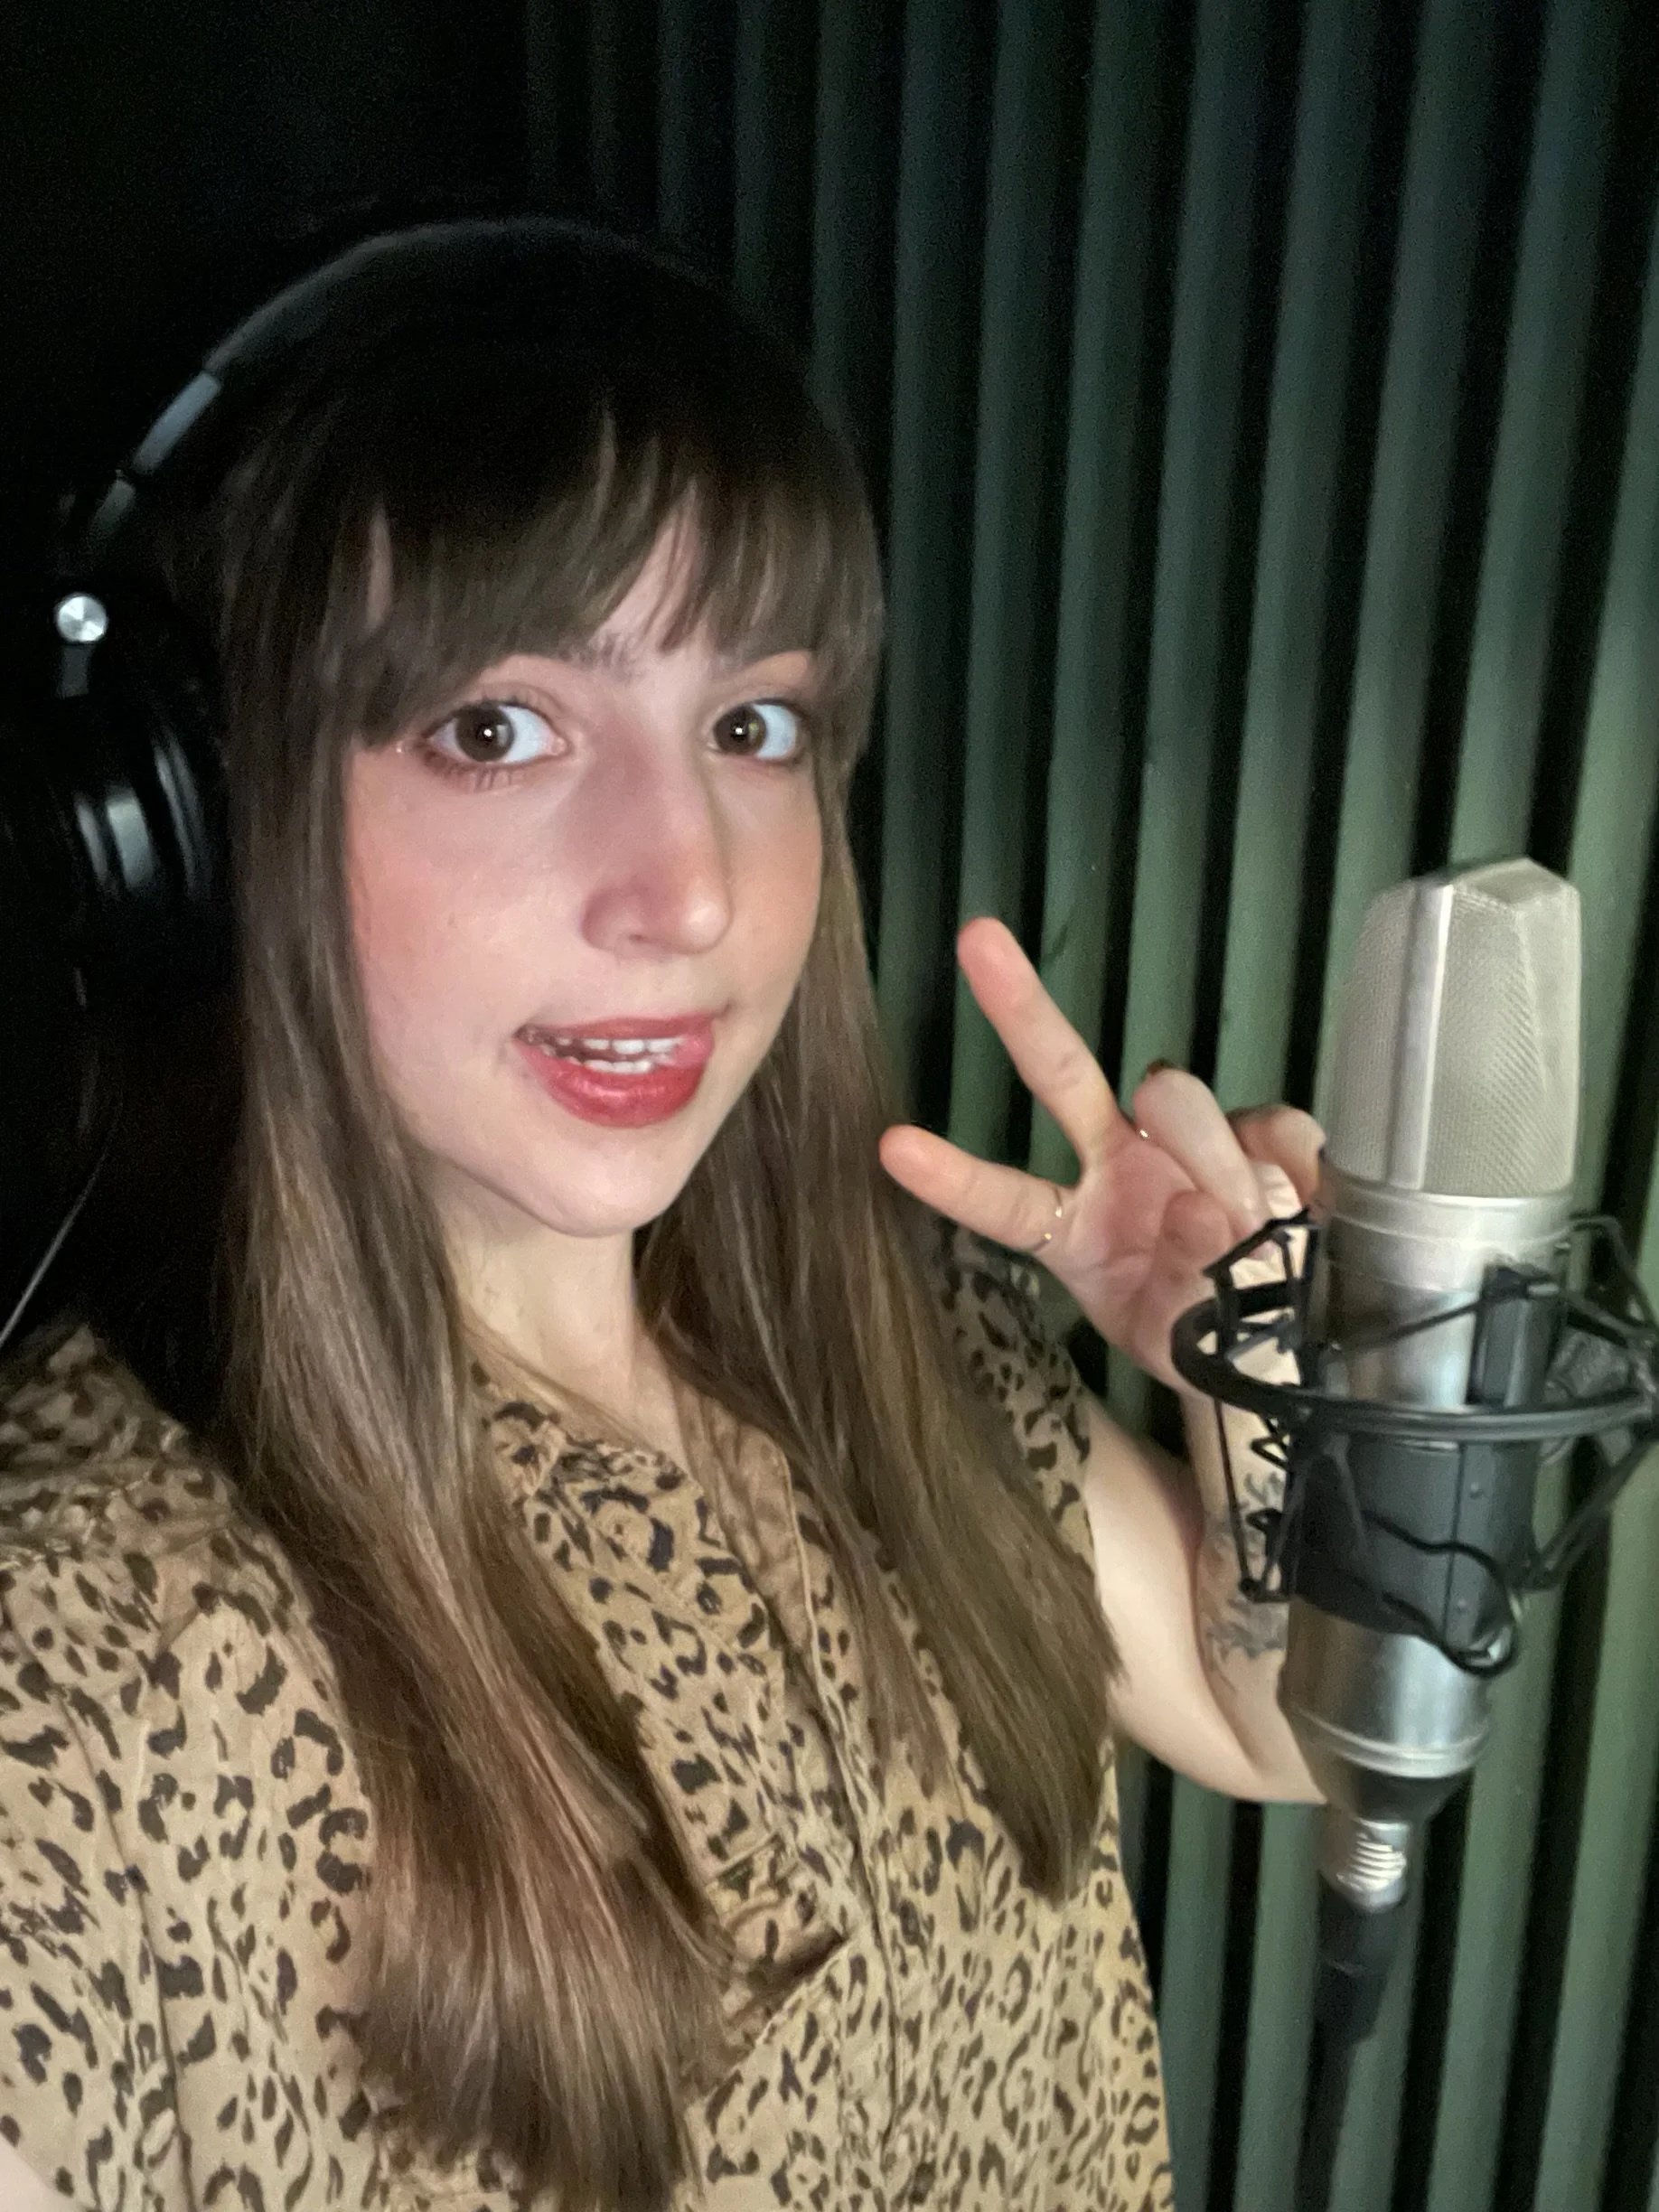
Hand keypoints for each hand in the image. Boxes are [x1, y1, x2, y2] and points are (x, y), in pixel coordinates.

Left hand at [877, 918, 1323, 1391]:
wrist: (1287, 1341)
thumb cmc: (1201, 1333)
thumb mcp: (1174, 1339)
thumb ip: (1181, 1290)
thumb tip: (1202, 1209)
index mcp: (1074, 1227)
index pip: (1005, 1201)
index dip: (953, 1178)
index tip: (892, 1147)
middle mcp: (1117, 1164)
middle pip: (1061, 1072)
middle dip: (1018, 1006)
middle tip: (974, 939)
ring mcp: (1183, 1143)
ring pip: (1177, 1099)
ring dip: (1211, 1161)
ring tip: (1248, 1231)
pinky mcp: (1261, 1137)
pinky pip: (1272, 1125)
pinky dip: (1289, 1165)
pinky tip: (1299, 1202)